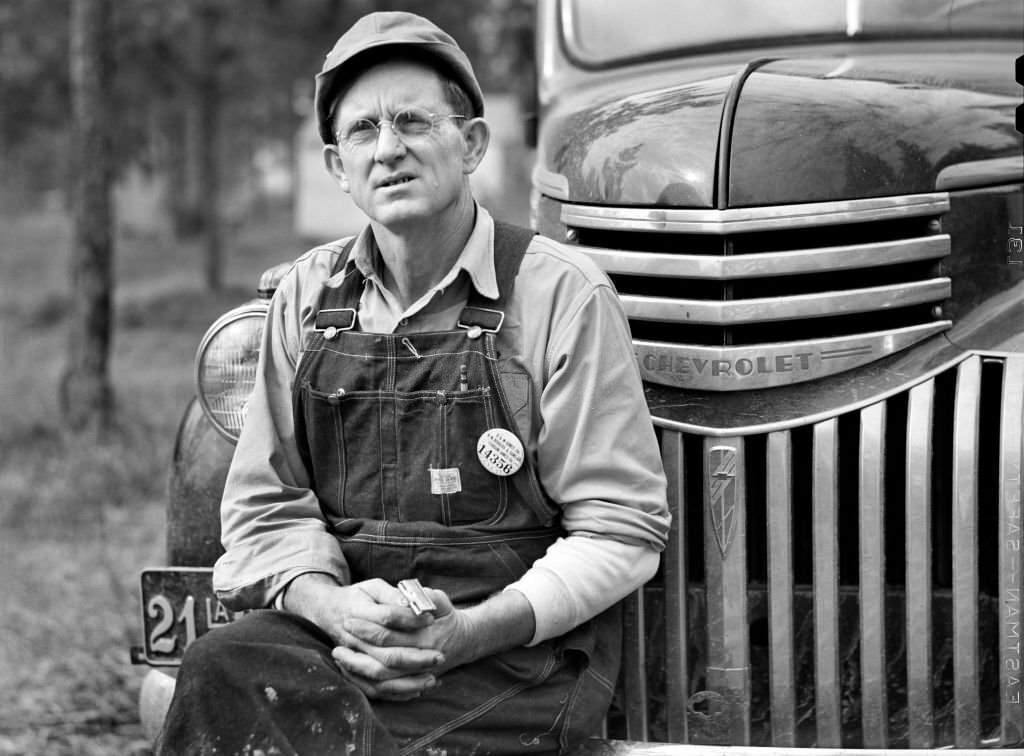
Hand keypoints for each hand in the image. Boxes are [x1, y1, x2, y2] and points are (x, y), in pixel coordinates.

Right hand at [283, 575, 444, 699]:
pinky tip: (417, 690)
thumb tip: (413, 603)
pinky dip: (396, 692)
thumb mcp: (374, 587)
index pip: (387, 617)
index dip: (411, 619)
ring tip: (432, 679)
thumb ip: (393, 594)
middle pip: (386, 653)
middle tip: (439, 657)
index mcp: (358, 611)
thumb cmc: (358, 597)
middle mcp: (353, 638)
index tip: (432, 619)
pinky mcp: (353, 671)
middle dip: (416, 657)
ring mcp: (352, 657)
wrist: (328, 611)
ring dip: (408, 680)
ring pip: (381, 675)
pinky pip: (374, 689)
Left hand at [334, 586, 534, 682]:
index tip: (351, 617)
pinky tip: (348, 670)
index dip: (368, 627)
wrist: (463, 641)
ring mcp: (416, 675)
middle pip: (382, 658)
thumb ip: (426, 596)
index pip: (391, 634)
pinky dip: (364, 683)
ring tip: (337, 654)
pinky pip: (383, 691)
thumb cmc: (446, 616)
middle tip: (342, 632)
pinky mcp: (410, 684)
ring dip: (356, 667)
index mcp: (427, 637)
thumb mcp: (441, 599)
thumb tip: (408, 595)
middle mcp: (421, 660)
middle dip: (359, 645)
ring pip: (381, 679)